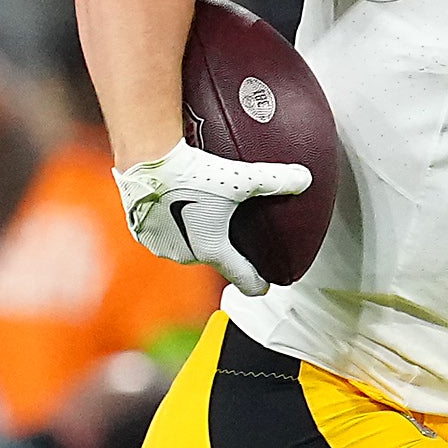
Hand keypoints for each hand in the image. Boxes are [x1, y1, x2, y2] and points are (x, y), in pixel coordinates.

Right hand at [116, 139, 311, 295]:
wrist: (147, 160)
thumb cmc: (191, 172)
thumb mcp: (241, 177)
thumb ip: (275, 180)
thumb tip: (305, 179)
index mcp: (211, 249)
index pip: (241, 278)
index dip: (256, 283)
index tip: (264, 287)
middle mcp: (185, 254)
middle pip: (212, 257)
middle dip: (222, 246)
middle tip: (228, 226)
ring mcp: (161, 246)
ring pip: (185, 246)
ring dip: (193, 234)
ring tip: (200, 212)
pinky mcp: (142, 232)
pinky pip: (163, 234)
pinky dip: (171, 224)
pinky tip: (175, 205)